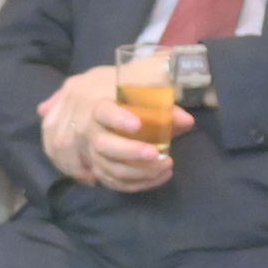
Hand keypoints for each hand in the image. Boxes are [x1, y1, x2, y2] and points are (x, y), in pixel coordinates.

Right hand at [37, 61, 187, 194]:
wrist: (82, 101)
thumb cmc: (113, 89)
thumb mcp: (134, 83)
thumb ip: (160, 99)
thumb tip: (186, 121)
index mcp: (96, 103)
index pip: (103, 111)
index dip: (118, 119)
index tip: (137, 125)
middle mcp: (87, 129)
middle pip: (102, 145)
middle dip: (131, 152)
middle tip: (156, 155)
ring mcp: (87, 151)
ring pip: (108, 168)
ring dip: (139, 172)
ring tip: (166, 165)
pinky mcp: (93, 167)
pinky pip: (111, 182)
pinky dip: (136, 184)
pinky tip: (157, 177)